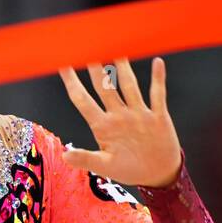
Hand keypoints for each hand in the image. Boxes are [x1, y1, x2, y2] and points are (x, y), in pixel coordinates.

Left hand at [57, 56, 182, 187]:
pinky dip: (158, 79)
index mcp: (103, 127)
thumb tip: (65, 155)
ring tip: (118, 49)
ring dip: (123, 69)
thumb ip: (86, 159)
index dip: (72, 83)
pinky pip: (158, 95)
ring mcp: (138, 114)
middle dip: (95, 69)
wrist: (158, 175)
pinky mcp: (158, 117)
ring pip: (129, 86)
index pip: (83, 101)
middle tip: (87, 47)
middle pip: (105, 87)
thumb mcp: (106, 167)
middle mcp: (119, 116)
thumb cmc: (130, 170)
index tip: (63, 65)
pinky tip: (157, 63)